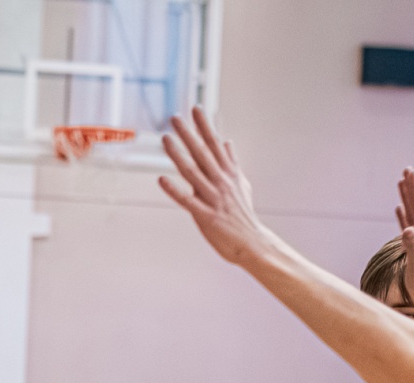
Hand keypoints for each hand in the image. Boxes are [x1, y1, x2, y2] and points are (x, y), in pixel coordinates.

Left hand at [159, 107, 274, 266]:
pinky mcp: (206, 216)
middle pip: (202, 153)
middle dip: (188, 134)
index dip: (205, 126)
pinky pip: (187, 201)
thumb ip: (232, 162)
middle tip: (174, 118)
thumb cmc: (243, 214)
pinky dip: (174, 190)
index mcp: (228, 173)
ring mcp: (213, 198)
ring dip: (177, 155)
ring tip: (165, 139)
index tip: (196, 109)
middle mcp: (220, 182)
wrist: (251, 242)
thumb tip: (227, 142)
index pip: (215, 144)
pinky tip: (161, 179)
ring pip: (192, 172)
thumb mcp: (242, 184)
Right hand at [394, 168, 413, 316]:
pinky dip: (402, 215)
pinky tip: (399, 209)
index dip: (413, 189)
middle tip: (408, 169)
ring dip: (407, 197)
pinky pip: (406, 224)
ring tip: (402, 183)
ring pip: (411, 212)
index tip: (410, 172)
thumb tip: (407, 230)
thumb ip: (412, 247)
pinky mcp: (413, 246)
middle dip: (412, 187)